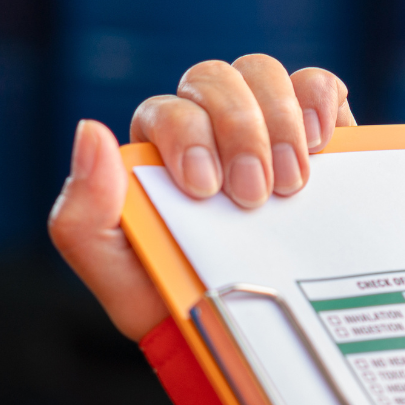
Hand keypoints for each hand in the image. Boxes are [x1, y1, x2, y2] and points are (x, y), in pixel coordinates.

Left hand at [48, 56, 355, 339]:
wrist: (246, 331)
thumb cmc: (175, 298)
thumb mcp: (116, 272)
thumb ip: (83, 212)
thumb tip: (90, 132)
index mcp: (158, 148)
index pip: (167, 109)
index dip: (187, 135)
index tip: (206, 189)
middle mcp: (208, 123)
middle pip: (216, 79)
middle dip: (239, 130)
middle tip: (253, 195)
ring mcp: (262, 123)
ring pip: (262, 73)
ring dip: (278, 120)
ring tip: (291, 183)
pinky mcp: (314, 133)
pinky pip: (317, 85)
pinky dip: (319, 101)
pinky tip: (321, 142)